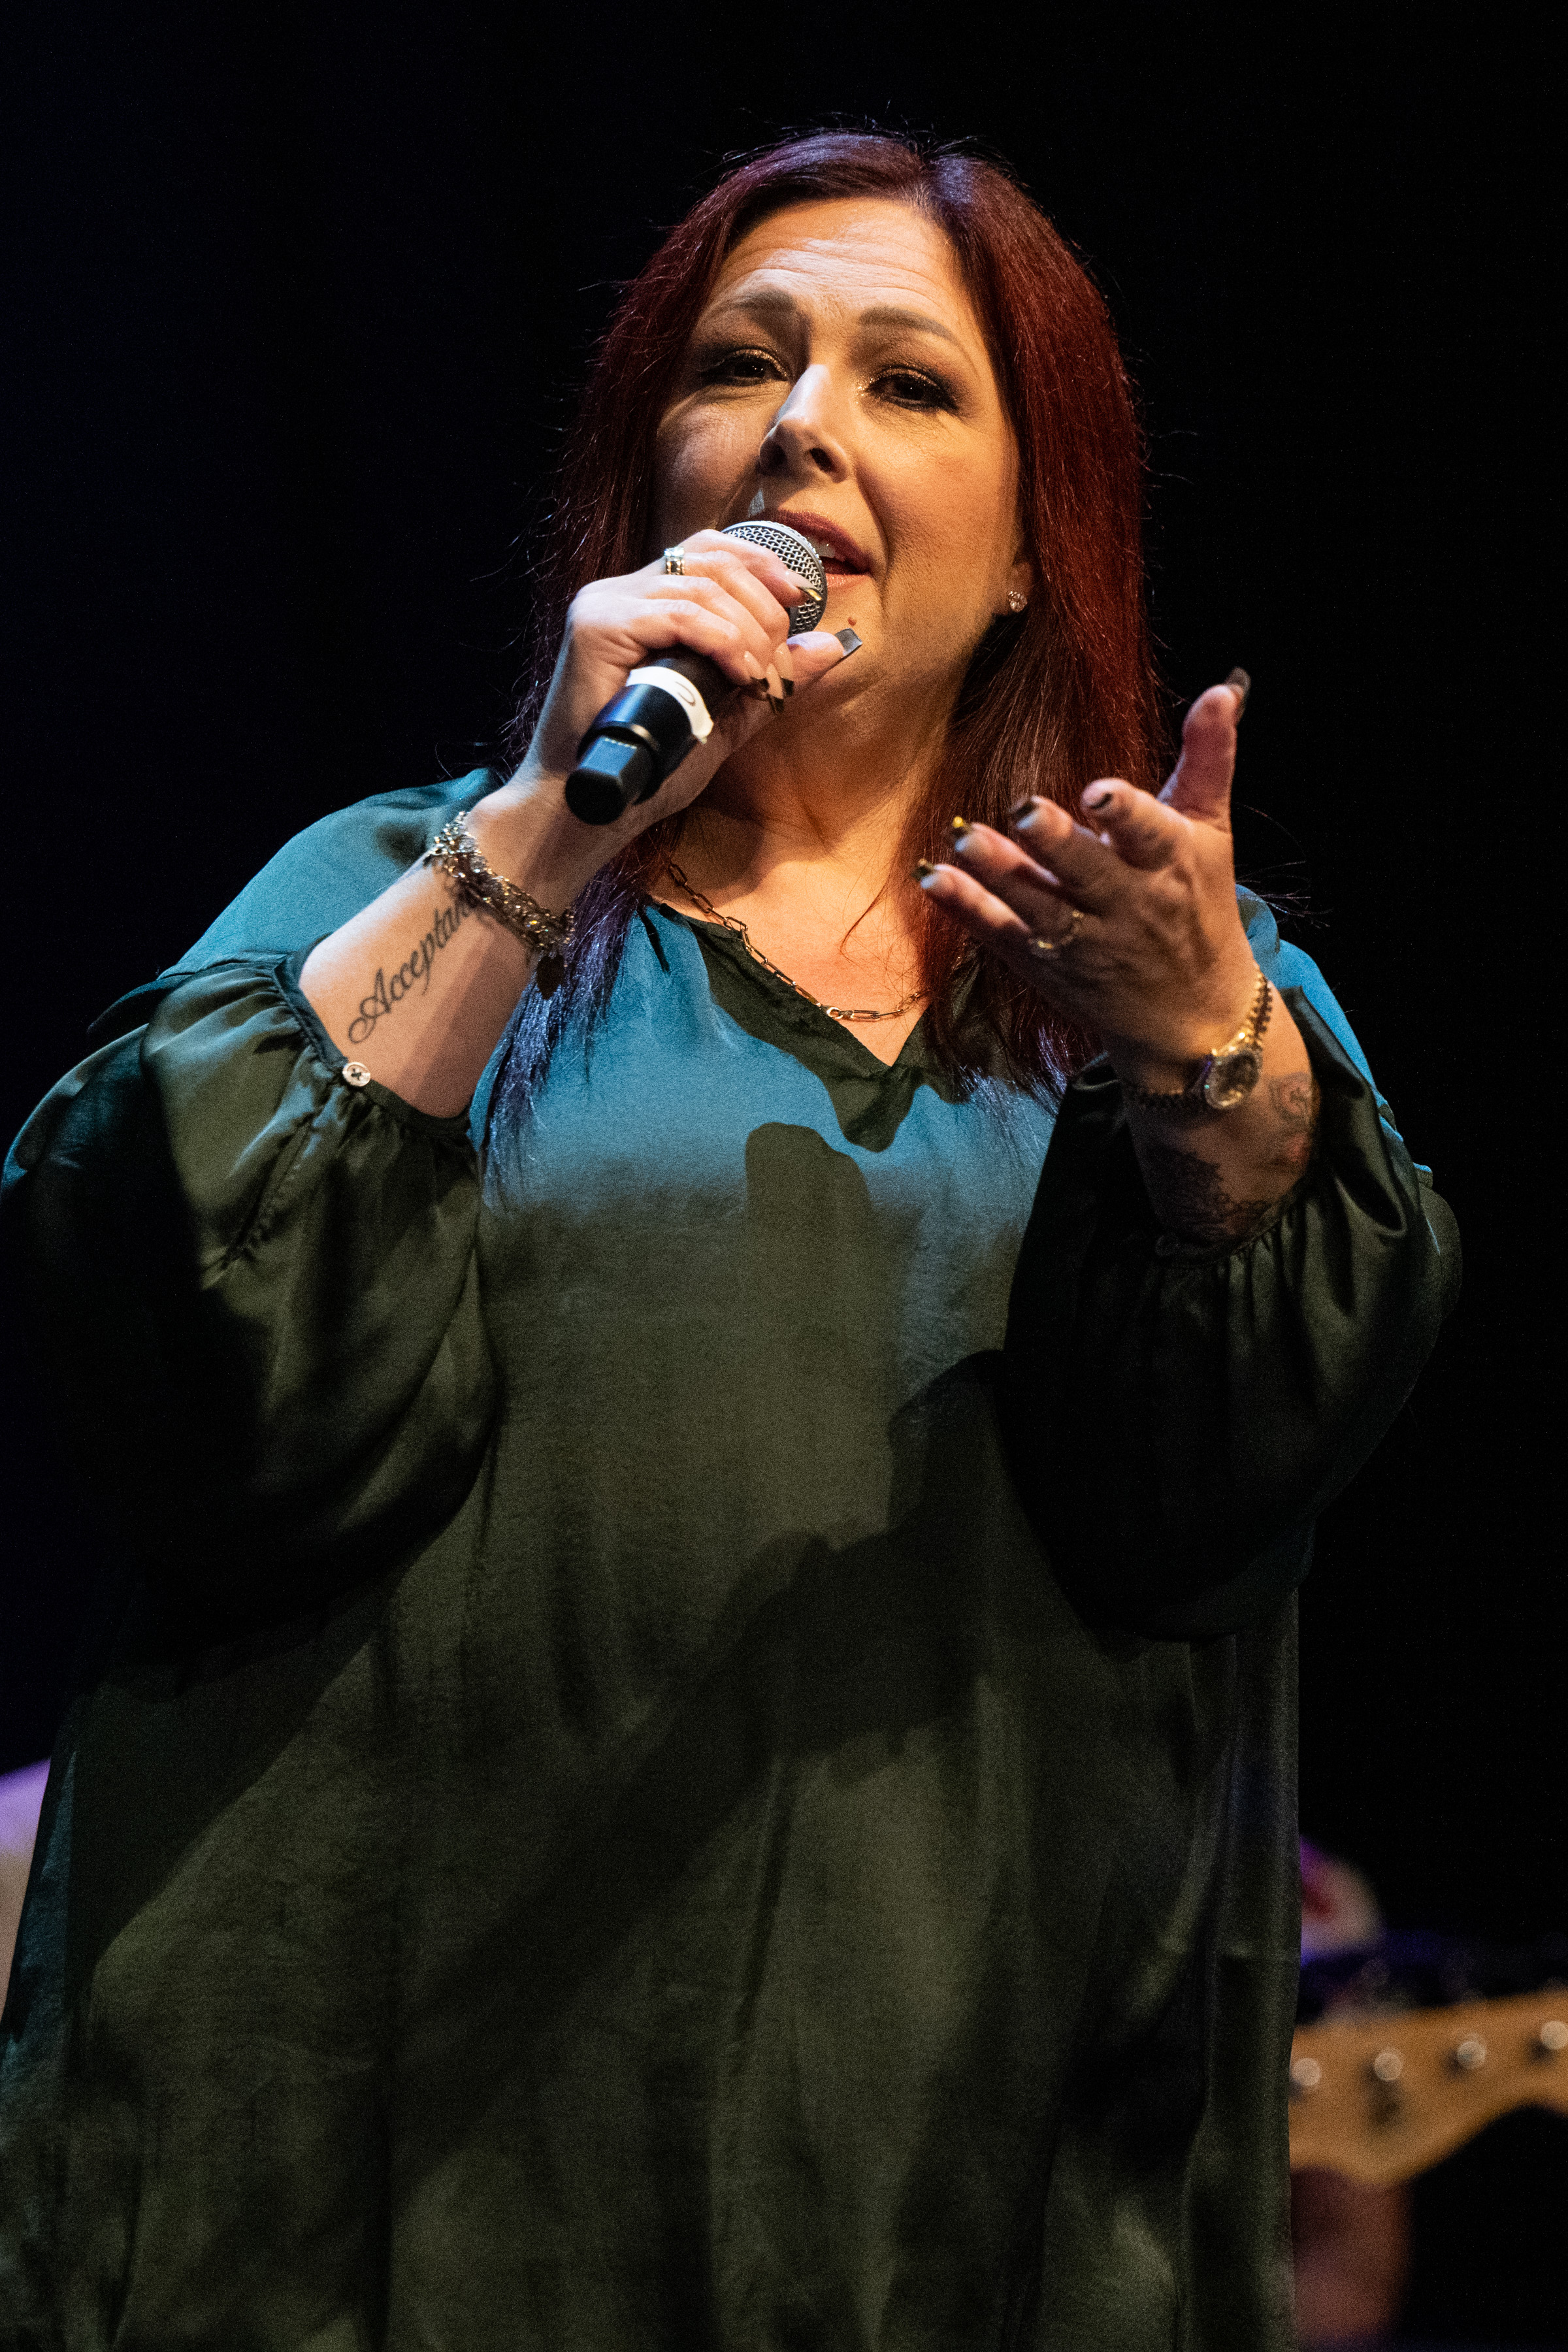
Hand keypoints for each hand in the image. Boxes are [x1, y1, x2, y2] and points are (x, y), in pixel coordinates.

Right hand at [512, 530, 849, 842]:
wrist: (592, 804)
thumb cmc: (650, 765)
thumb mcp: (726, 715)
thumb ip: (772, 679)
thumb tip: (832, 645)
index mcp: (647, 601)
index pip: (710, 549)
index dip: (762, 563)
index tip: (801, 597)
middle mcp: (622, 591)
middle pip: (712, 560)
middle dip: (764, 606)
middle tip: (776, 661)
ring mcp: (606, 604)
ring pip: (701, 585)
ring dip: (747, 631)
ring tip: (758, 678)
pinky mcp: (596, 626)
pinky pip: (677, 614)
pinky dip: (720, 640)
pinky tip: (738, 673)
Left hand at [919, 679, 1259, 1084]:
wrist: (1193, 1015)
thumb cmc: (1199, 907)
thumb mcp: (1211, 832)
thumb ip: (1208, 759)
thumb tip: (1224, 689)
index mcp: (1169, 864)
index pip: (1149, 834)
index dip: (1125, 813)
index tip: (1099, 792)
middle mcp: (1127, 905)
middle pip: (1088, 873)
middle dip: (1058, 844)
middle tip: (1025, 810)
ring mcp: (1083, 939)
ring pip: (1038, 907)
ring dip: (1000, 875)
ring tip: (965, 839)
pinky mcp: (1046, 964)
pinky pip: (1002, 935)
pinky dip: (968, 909)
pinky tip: (934, 879)